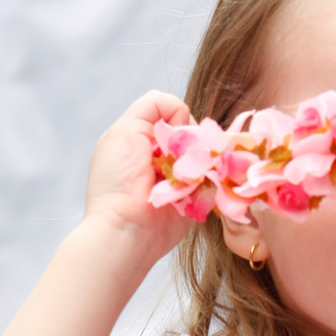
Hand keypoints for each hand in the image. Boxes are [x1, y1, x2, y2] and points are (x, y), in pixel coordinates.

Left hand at [84, 91, 194, 256]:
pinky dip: (208, 182)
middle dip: (191, 144)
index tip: (165, 138)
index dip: (177, 121)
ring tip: (183, 179)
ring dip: (199, 164)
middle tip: (176, 161)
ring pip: (209, 156)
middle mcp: (167, 158)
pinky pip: (217, 180)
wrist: (127, 228)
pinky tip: (192, 191)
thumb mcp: (125, 130)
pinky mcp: (199, 199)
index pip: (176, 116)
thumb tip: (184, 115)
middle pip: (196, 135)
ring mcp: (185, 179)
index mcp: (146, 140)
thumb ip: (153, 106)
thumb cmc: (118, 180)